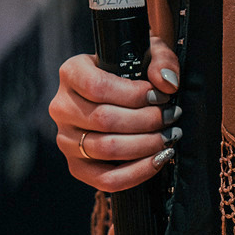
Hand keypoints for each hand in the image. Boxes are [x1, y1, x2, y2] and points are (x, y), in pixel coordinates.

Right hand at [49, 36, 182, 192]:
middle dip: (147, 120)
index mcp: (71, 73)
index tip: (161, 97)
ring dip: (146, 145)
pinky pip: (106, 180)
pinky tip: (159, 159)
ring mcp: (65, 139)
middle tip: (172, 117)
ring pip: (107, 149)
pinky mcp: (76, 166)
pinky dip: (137, 173)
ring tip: (169, 136)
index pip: (97, 87)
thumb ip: (161, 61)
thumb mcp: (148, 54)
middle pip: (105, 120)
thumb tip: (167, 85)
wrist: (119, 97)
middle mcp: (62, 107)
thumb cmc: (133, 72)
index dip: (133, 95)